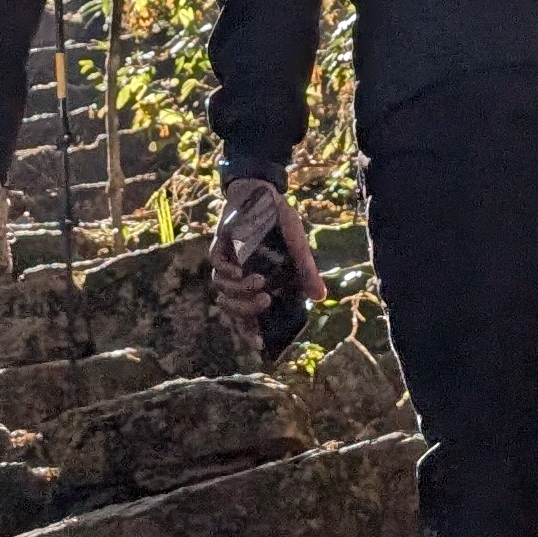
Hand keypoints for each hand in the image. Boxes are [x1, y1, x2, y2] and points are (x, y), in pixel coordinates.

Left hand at [212, 178, 324, 332]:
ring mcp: (228, 263)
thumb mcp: (297, 245)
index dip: (251, 332)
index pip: (249, 315)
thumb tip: (319, 298)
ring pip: (224, 290)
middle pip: (233, 308)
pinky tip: (242, 270)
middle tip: (266, 301)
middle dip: (247, 312)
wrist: (262, 190)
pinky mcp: (219, 247)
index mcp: (256, 282)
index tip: (261, 346)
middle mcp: (239, 277)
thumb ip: (305, 270)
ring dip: (240, 292)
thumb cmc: (279, 220)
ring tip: (260, 283)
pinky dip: (229, 273)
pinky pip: (218, 268)